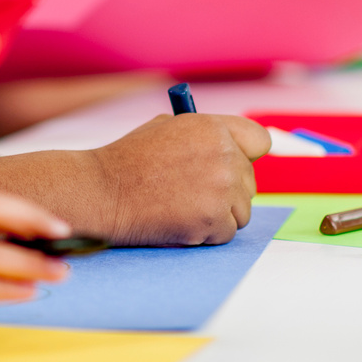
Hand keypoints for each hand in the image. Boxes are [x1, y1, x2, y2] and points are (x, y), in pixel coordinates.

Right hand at [91, 114, 269, 245]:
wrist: (103, 191)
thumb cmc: (128, 161)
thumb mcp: (167, 128)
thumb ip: (205, 136)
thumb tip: (234, 152)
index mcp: (212, 127)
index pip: (259, 141)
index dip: (246, 155)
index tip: (236, 166)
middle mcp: (224, 155)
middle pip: (250, 182)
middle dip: (228, 191)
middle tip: (194, 194)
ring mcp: (221, 188)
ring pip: (242, 211)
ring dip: (218, 214)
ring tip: (182, 207)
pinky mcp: (214, 219)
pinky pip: (226, 233)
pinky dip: (206, 234)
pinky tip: (178, 222)